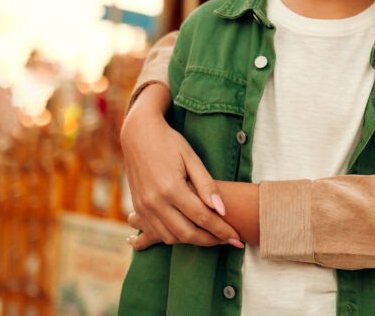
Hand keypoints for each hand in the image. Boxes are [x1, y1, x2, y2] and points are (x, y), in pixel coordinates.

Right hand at [121, 83, 240, 246]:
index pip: (202, 217)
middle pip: (186, 233)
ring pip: (170, 237)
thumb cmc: (169, 143)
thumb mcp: (192, 159)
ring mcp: (143, 207)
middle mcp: (154, 202)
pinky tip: (189, 230)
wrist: (139, 134)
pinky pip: (156, 231)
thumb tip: (222, 210)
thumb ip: (207, 185)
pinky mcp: (137, 208)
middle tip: (227, 240)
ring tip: (211, 236)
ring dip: (192, 240)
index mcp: (171, 188)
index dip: (221, 230)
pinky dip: (174, 236)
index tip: (236, 238)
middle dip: (210, 240)